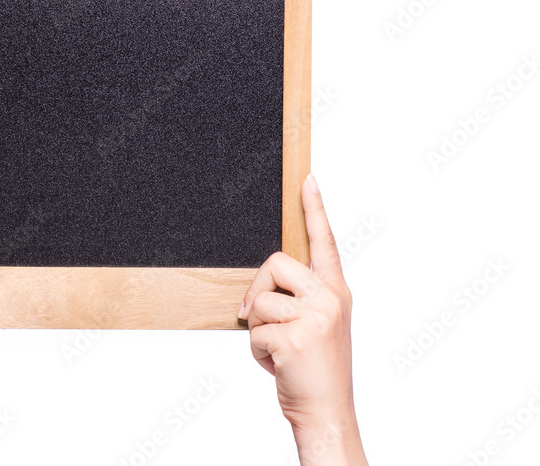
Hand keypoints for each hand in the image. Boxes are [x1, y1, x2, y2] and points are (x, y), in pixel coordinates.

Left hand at [239, 174, 367, 465]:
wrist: (327, 412)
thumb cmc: (316, 371)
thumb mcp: (319, 326)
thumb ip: (301, 298)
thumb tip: (264, 283)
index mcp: (336, 292)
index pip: (325, 241)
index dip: (315, 208)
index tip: (307, 179)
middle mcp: (330, 299)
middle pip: (274, 264)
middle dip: (257, 292)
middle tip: (264, 323)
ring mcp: (315, 318)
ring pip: (258, 301)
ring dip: (257, 331)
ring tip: (279, 351)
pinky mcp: (295, 338)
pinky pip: (254, 332)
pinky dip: (256, 353)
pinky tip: (277, 365)